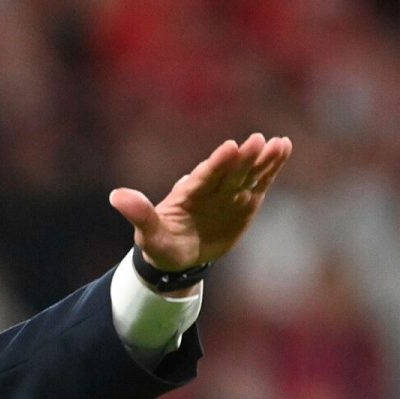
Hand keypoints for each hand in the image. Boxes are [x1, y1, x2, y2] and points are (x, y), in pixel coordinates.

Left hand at [109, 133, 292, 271]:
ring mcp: (229, 193)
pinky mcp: (245, 200)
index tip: (229, 148)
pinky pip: (260, 182)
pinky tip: (284, 147)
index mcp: (188, 194)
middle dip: (243, 158)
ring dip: (263, 159)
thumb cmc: (160, 243)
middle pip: (229, 172)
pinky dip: (272, 167)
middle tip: (257, 141)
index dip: (217, 163)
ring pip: (248, 173)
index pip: (204, 177)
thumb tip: (115, 196)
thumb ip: (138, 214)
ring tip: (279, 143)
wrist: (177, 256)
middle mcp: (211, 189)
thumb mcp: (148, 233)